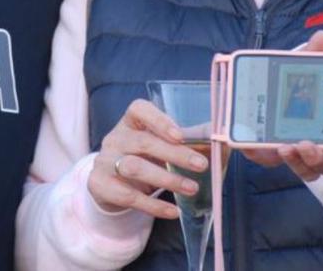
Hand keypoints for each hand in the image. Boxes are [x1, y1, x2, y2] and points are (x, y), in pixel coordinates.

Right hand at [88, 99, 209, 219]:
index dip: (160, 121)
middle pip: (143, 142)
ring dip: (167, 178)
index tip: (181, 135)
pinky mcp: (101, 185)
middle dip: (174, 154)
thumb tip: (221, 141)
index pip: (139, 110)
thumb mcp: (156, 146)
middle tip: (201, 165)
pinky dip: (154, 205)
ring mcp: (104, 161)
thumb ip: (183, 142)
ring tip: (192, 188)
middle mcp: (115, 138)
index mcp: (129, 122)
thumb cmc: (142, 158)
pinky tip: (174, 212)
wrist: (108, 183)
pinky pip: (129, 196)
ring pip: (135, 168)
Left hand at [240, 30, 322, 180]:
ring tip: (283, 147)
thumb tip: (322, 37)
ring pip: (302, 168)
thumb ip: (318, 55)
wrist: (291, 91)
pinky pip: (269, 160)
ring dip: (294, 161)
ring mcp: (300, 154)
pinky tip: (249, 145)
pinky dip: (259, 154)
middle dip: (315, 158)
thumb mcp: (315, 68)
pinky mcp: (276, 153)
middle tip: (305, 144)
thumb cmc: (311, 84)